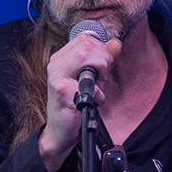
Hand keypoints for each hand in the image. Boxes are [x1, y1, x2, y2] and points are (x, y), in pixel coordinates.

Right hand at [38, 29, 121, 171]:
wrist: (61, 132)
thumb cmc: (75, 106)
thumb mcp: (92, 79)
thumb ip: (103, 60)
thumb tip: (116, 43)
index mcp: (61, 58)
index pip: (85, 39)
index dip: (101, 50)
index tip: (103, 67)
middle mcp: (55, 64)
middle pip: (87, 45)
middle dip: (103, 60)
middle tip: (102, 79)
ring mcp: (56, 76)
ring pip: (86, 56)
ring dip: (100, 74)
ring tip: (97, 89)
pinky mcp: (62, 90)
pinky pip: (90, 84)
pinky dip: (98, 94)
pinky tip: (94, 102)